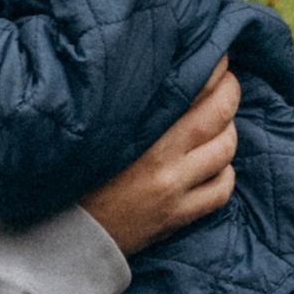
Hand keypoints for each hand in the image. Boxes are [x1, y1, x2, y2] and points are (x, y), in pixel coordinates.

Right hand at [78, 63, 239, 257]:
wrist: (63, 236)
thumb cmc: (71, 179)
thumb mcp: (99, 134)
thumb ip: (131, 109)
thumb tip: (158, 77)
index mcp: (141, 137)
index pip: (192, 92)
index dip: (213, 71)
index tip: (217, 57)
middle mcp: (164, 163)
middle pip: (218, 116)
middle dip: (230, 93)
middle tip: (228, 82)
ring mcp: (174, 192)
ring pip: (225, 151)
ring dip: (229, 131)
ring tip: (220, 122)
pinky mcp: (177, 217)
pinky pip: (221, 191)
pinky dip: (226, 172)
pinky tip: (216, 165)